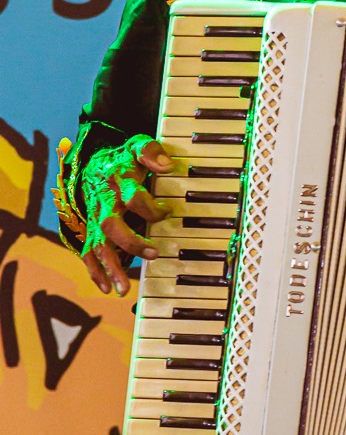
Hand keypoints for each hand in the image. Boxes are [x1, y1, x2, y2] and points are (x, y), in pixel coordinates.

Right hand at [81, 136, 173, 295]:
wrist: (94, 164)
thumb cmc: (123, 159)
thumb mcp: (137, 145)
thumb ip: (151, 151)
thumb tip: (167, 164)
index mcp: (117, 180)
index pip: (133, 195)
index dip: (151, 206)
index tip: (168, 211)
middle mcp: (104, 202)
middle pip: (112, 224)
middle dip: (131, 242)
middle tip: (154, 253)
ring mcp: (95, 218)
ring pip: (98, 244)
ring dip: (110, 267)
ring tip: (122, 289)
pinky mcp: (91, 230)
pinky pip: (89, 252)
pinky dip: (96, 271)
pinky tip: (107, 288)